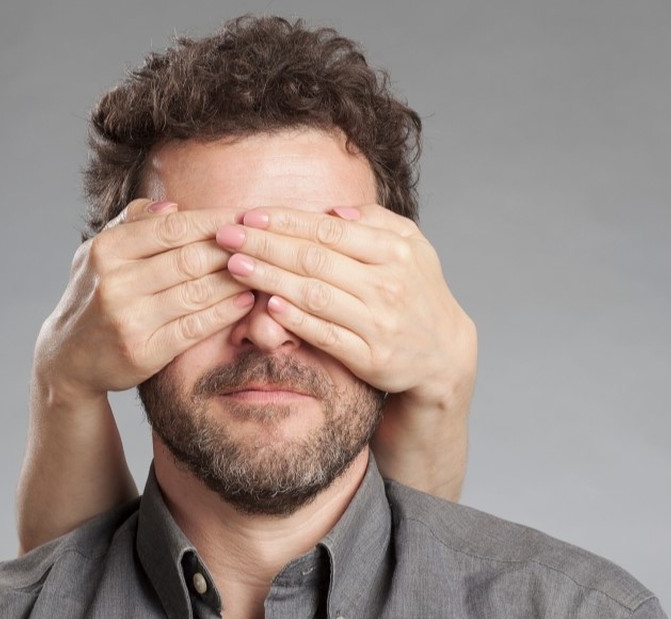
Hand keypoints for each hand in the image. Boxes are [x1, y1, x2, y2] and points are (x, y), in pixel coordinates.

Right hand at [34, 199, 254, 401]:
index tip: (244, 216)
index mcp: (106, 251)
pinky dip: (225, 312)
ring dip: (235, 280)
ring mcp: (129, 319)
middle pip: (189, 258)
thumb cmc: (93, 295)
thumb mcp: (99, 253)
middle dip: (231, 249)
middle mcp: (115, 283)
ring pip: (197, 292)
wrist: (68, 357)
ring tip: (260, 270)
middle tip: (261, 243)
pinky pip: (195, 326)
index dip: (213, 221)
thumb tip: (174, 205)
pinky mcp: (144, 351)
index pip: (172, 228)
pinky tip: (245, 301)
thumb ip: (133, 223)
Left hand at [213, 204, 476, 406]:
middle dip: (265, 245)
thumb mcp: (412, 246)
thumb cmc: (417, 290)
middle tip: (227, 236)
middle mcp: (387, 284)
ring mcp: (378, 322)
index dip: (285, 221)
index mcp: (394, 251)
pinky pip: (326, 335)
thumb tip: (334, 210)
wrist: (444, 353)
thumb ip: (375, 221)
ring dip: (270, 279)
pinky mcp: (370, 357)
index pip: (329, 230)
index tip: (249, 214)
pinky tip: (269, 305)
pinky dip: (296, 320)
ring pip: (314, 295)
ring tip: (235, 266)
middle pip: (315, 259)